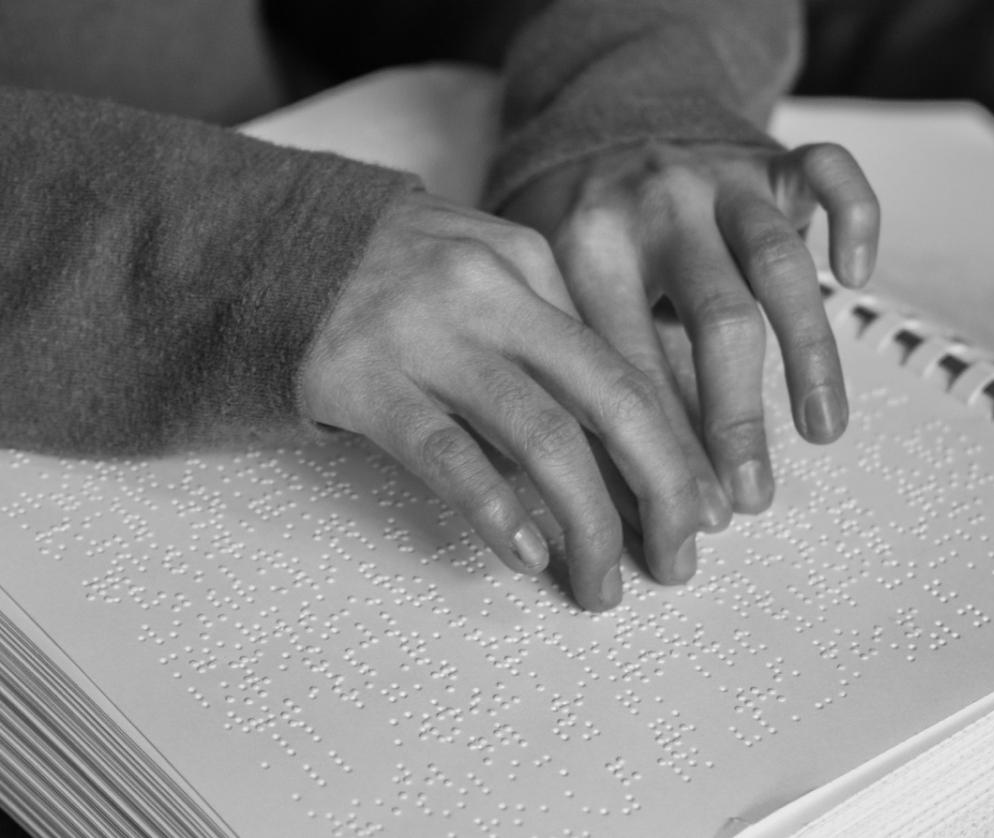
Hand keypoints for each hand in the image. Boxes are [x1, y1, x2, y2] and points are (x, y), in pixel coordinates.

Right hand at [299, 192, 700, 610]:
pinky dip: (496, 510)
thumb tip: (628, 440)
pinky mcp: (364, 378)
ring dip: (587, 522)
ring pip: (541, 436)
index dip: (676, 448)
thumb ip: (549, 334)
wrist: (266, 247)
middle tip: (679, 556)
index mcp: (531, 262)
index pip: (627, 366)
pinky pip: (446, 455)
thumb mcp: (484, 273)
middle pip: (612, 397)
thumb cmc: (393, 278)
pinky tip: (526, 553)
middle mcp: (491, 291)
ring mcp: (427, 333)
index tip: (700, 509)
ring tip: (600, 582)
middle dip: (663, 487)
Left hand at [502, 142, 879, 528]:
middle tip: (751, 497)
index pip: (634, 365)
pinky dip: (856, 220)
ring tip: (822, 431)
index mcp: (586, 249)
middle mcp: (656, 208)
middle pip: (716, 321)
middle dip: (736, 420)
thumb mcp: (561, 298)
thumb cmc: (578, 237)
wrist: (595, 129)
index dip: (667, 450)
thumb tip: (640, 508)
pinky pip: (829, 173)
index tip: (691, 519)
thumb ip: (597, 379)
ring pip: (780, 264)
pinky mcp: (769, 158)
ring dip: (810, 355)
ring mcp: (718, 177)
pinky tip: (856, 277)